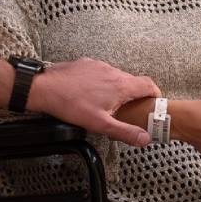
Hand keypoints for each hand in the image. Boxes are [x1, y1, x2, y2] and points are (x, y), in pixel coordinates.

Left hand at [27, 57, 159, 146]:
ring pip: (116, 76)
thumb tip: (144, 138)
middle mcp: (112, 71)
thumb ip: (125, 131)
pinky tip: (91, 93)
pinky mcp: (87, 63)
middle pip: (132, 80)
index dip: (154, 93)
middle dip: (135, 94)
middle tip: (131, 108)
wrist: (46, 87)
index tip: (154, 101)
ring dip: (117, 88)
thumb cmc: (71, 105)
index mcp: (120, 85)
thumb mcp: (101, 124)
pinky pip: (101, 72)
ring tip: (108, 103)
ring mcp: (98, 65)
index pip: (148, 84)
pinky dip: (102, 81)